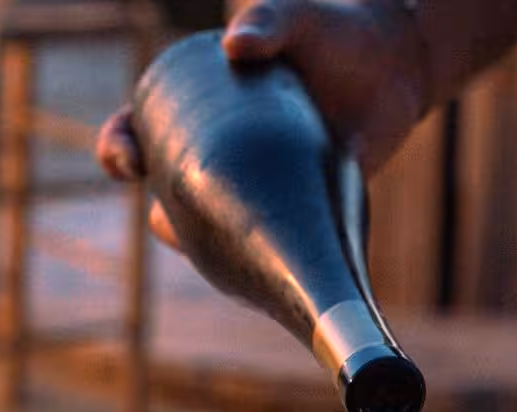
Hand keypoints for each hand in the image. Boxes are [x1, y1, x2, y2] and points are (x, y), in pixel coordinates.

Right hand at [97, 0, 432, 246]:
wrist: (396, 69)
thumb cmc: (334, 34)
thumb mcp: (297, 18)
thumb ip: (268, 19)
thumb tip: (235, 46)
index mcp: (197, 106)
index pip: (138, 129)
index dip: (120, 147)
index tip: (129, 160)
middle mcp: (218, 153)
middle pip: (164, 191)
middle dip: (156, 217)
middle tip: (164, 219)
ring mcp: (256, 188)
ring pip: (209, 232)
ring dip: (199, 249)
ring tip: (210, 250)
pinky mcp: (295, 215)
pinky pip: (263, 251)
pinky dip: (253, 268)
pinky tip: (252, 279)